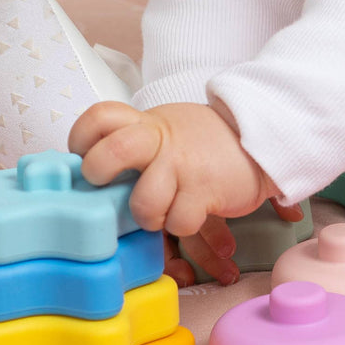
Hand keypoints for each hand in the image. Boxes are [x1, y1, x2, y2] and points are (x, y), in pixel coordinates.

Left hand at [68, 100, 302, 286]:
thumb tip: (92, 177)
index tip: (88, 158)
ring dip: (150, 217)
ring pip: (143, 204)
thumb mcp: (168, 130)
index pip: (99, 118)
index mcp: (146, 124)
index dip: (83, 141)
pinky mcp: (205, 189)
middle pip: (111, 154)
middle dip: (102, 177)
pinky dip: (184, 226)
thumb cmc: (205, 143)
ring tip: (164, 211)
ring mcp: (182, 165)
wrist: (261, 138)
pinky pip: (179, 223)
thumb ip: (136, 145)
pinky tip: (194, 212)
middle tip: (109, 187)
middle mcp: (159, 140)